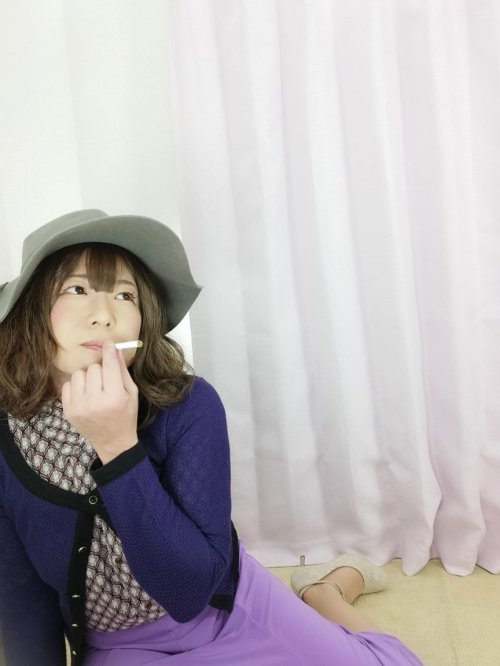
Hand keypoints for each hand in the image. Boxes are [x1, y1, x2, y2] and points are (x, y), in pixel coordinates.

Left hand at [61, 340, 138, 463]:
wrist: (113, 442)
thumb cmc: (126, 416)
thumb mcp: (131, 393)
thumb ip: (122, 371)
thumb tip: (115, 350)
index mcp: (114, 397)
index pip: (109, 365)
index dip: (109, 351)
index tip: (108, 344)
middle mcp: (95, 402)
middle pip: (93, 368)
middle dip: (101, 370)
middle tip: (106, 380)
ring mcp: (79, 407)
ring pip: (79, 374)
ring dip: (88, 377)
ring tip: (95, 388)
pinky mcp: (68, 411)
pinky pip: (68, 385)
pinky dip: (77, 386)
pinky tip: (85, 395)